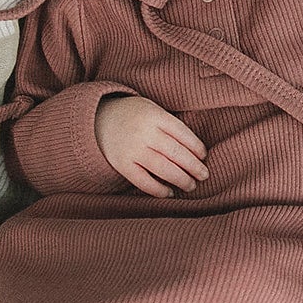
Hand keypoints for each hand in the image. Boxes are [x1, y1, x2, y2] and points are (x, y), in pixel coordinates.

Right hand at [94, 95, 208, 196]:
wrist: (98, 119)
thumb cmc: (134, 115)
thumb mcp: (152, 109)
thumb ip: (170, 126)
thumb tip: (196, 152)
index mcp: (155, 115)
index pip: (183, 133)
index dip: (196, 147)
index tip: (203, 156)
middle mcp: (144, 132)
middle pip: (176, 153)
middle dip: (194, 167)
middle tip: (204, 175)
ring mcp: (132, 149)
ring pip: (163, 168)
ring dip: (181, 179)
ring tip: (191, 185)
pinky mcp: (122, 164)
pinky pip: (143, 181)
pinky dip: (158, 190)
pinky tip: (169, 193)